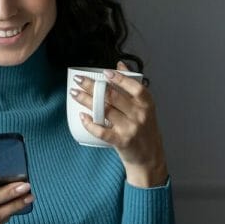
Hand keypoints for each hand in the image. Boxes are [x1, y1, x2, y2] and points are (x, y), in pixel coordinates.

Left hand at [71, 62, 168, 187]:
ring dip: (87, 101)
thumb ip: (133, 86)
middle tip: (80, 80)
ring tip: (75, 93)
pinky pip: (102, 131)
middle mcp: (139, 115)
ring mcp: (130, 129)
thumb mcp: (145, 107)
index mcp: (146, 104)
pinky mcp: (121, 142)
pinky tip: (82, 116)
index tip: (105, 72)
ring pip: (105, 111)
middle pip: (113, 96)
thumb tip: (120, 65)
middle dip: (93, 86)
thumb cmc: (145, 130)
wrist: (149, 158)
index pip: (135, 87)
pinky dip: (90, 123)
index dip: (120, 78)